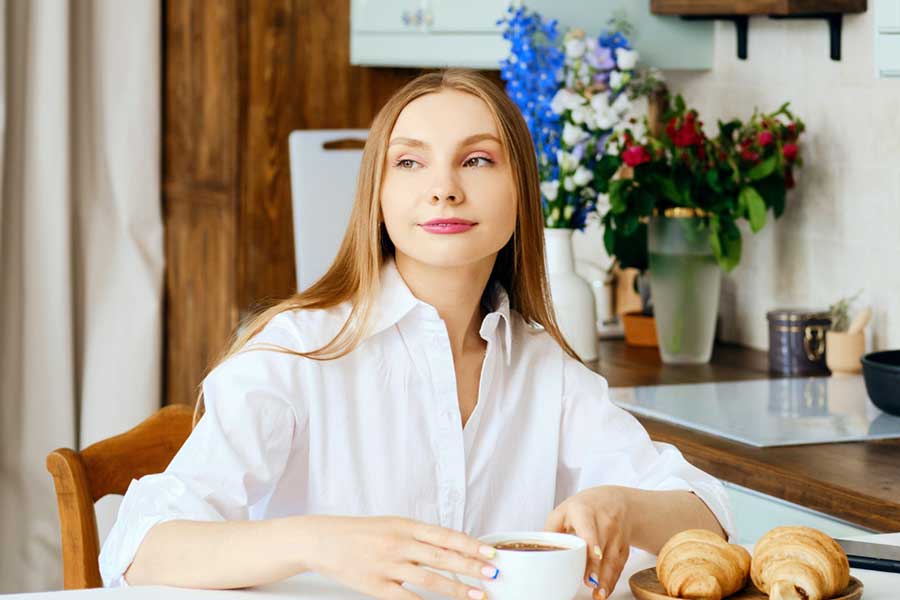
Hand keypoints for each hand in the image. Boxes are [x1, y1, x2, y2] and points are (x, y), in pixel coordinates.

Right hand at [303, 515, 499, 599]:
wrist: (325, 540)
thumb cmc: (361, 533)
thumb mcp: (393, 524)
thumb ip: (420, 536)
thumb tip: (453, 546)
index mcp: (406, 525)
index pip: (445, 535)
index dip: (470, 544)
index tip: (490, 552)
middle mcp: (399, 544)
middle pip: (442, 556)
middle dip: (471, 566)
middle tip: (492, 573)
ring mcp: (388, 566)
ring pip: (430, 579)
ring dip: (457, 589)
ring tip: (477, 594)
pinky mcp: (376, 586)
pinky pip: (406, 598)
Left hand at [544, 486, 631, 599]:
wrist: (616, 501)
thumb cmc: (585, 507)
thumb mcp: (564, 510)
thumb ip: (551, 529)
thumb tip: (539, 550)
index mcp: (585, 512)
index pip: (590, 528)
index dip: (594, 542)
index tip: (595, 555)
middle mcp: (604, 522)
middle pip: (602, 547)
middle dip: (597, 567)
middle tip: (590, 582)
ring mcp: (616, 535)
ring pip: (612, 560)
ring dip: (606, 579)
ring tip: (597, 594)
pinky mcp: (623, 547)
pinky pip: (618, 566)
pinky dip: (612, 580)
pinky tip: (604, 591)